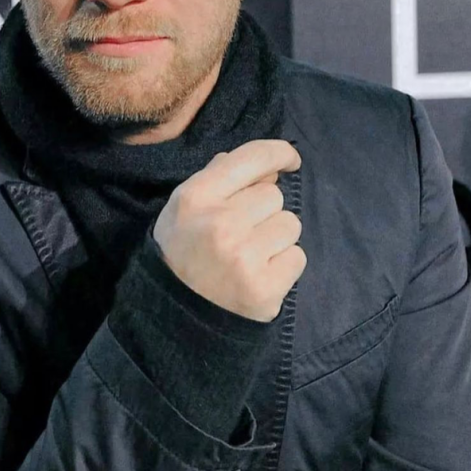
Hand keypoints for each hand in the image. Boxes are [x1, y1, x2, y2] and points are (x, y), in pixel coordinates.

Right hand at [153, 140, 305, 321]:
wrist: (174, 317)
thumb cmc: (182, 251)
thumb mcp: (184, 206)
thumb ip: (219, 177)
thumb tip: (267, 166)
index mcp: (196, 196)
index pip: (252, 158)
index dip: (279, 153)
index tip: (290, 159)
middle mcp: (220, 223)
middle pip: (274, 194)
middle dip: (264, 209)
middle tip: (242, 231)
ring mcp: (244, 257)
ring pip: (291, 224)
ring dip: (276, 237)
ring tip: (251, 253)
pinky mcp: (265, 288)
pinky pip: (297, 256)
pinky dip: (283, 264)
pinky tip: (260, 273)